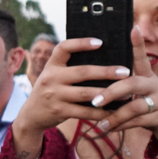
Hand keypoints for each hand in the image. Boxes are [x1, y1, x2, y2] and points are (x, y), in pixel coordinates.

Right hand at [12, 37, 126, 146]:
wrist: (31, 116)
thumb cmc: (50, 91)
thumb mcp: (53, 76)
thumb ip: (69, 67)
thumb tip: (101, 58)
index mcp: (51, 66)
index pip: (64, 48)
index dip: (81, 43)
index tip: (100, 42)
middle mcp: (51, 78)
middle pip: (82, 72)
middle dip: (106, 72)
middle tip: (126, 71)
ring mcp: (55, 95)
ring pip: (86, 93)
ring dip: (108, 93)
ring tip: (126, 93)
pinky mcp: (59, 111)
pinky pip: (85, 112)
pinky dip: (101, 112)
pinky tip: (114, 111)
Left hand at [87, 26, 157, 146]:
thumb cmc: (150, 109)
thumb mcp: (141, 95)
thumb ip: (125, 88)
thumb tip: (97, 82)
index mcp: (149, 77)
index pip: (142, 58)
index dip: (138, 44)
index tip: (133, 28)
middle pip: (133, 83)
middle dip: (111, 92)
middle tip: (95, 100)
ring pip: (135, 106)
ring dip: (115, 115)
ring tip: (100, 122)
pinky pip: (138, 121)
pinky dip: (122, 125)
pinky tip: (109, 128)